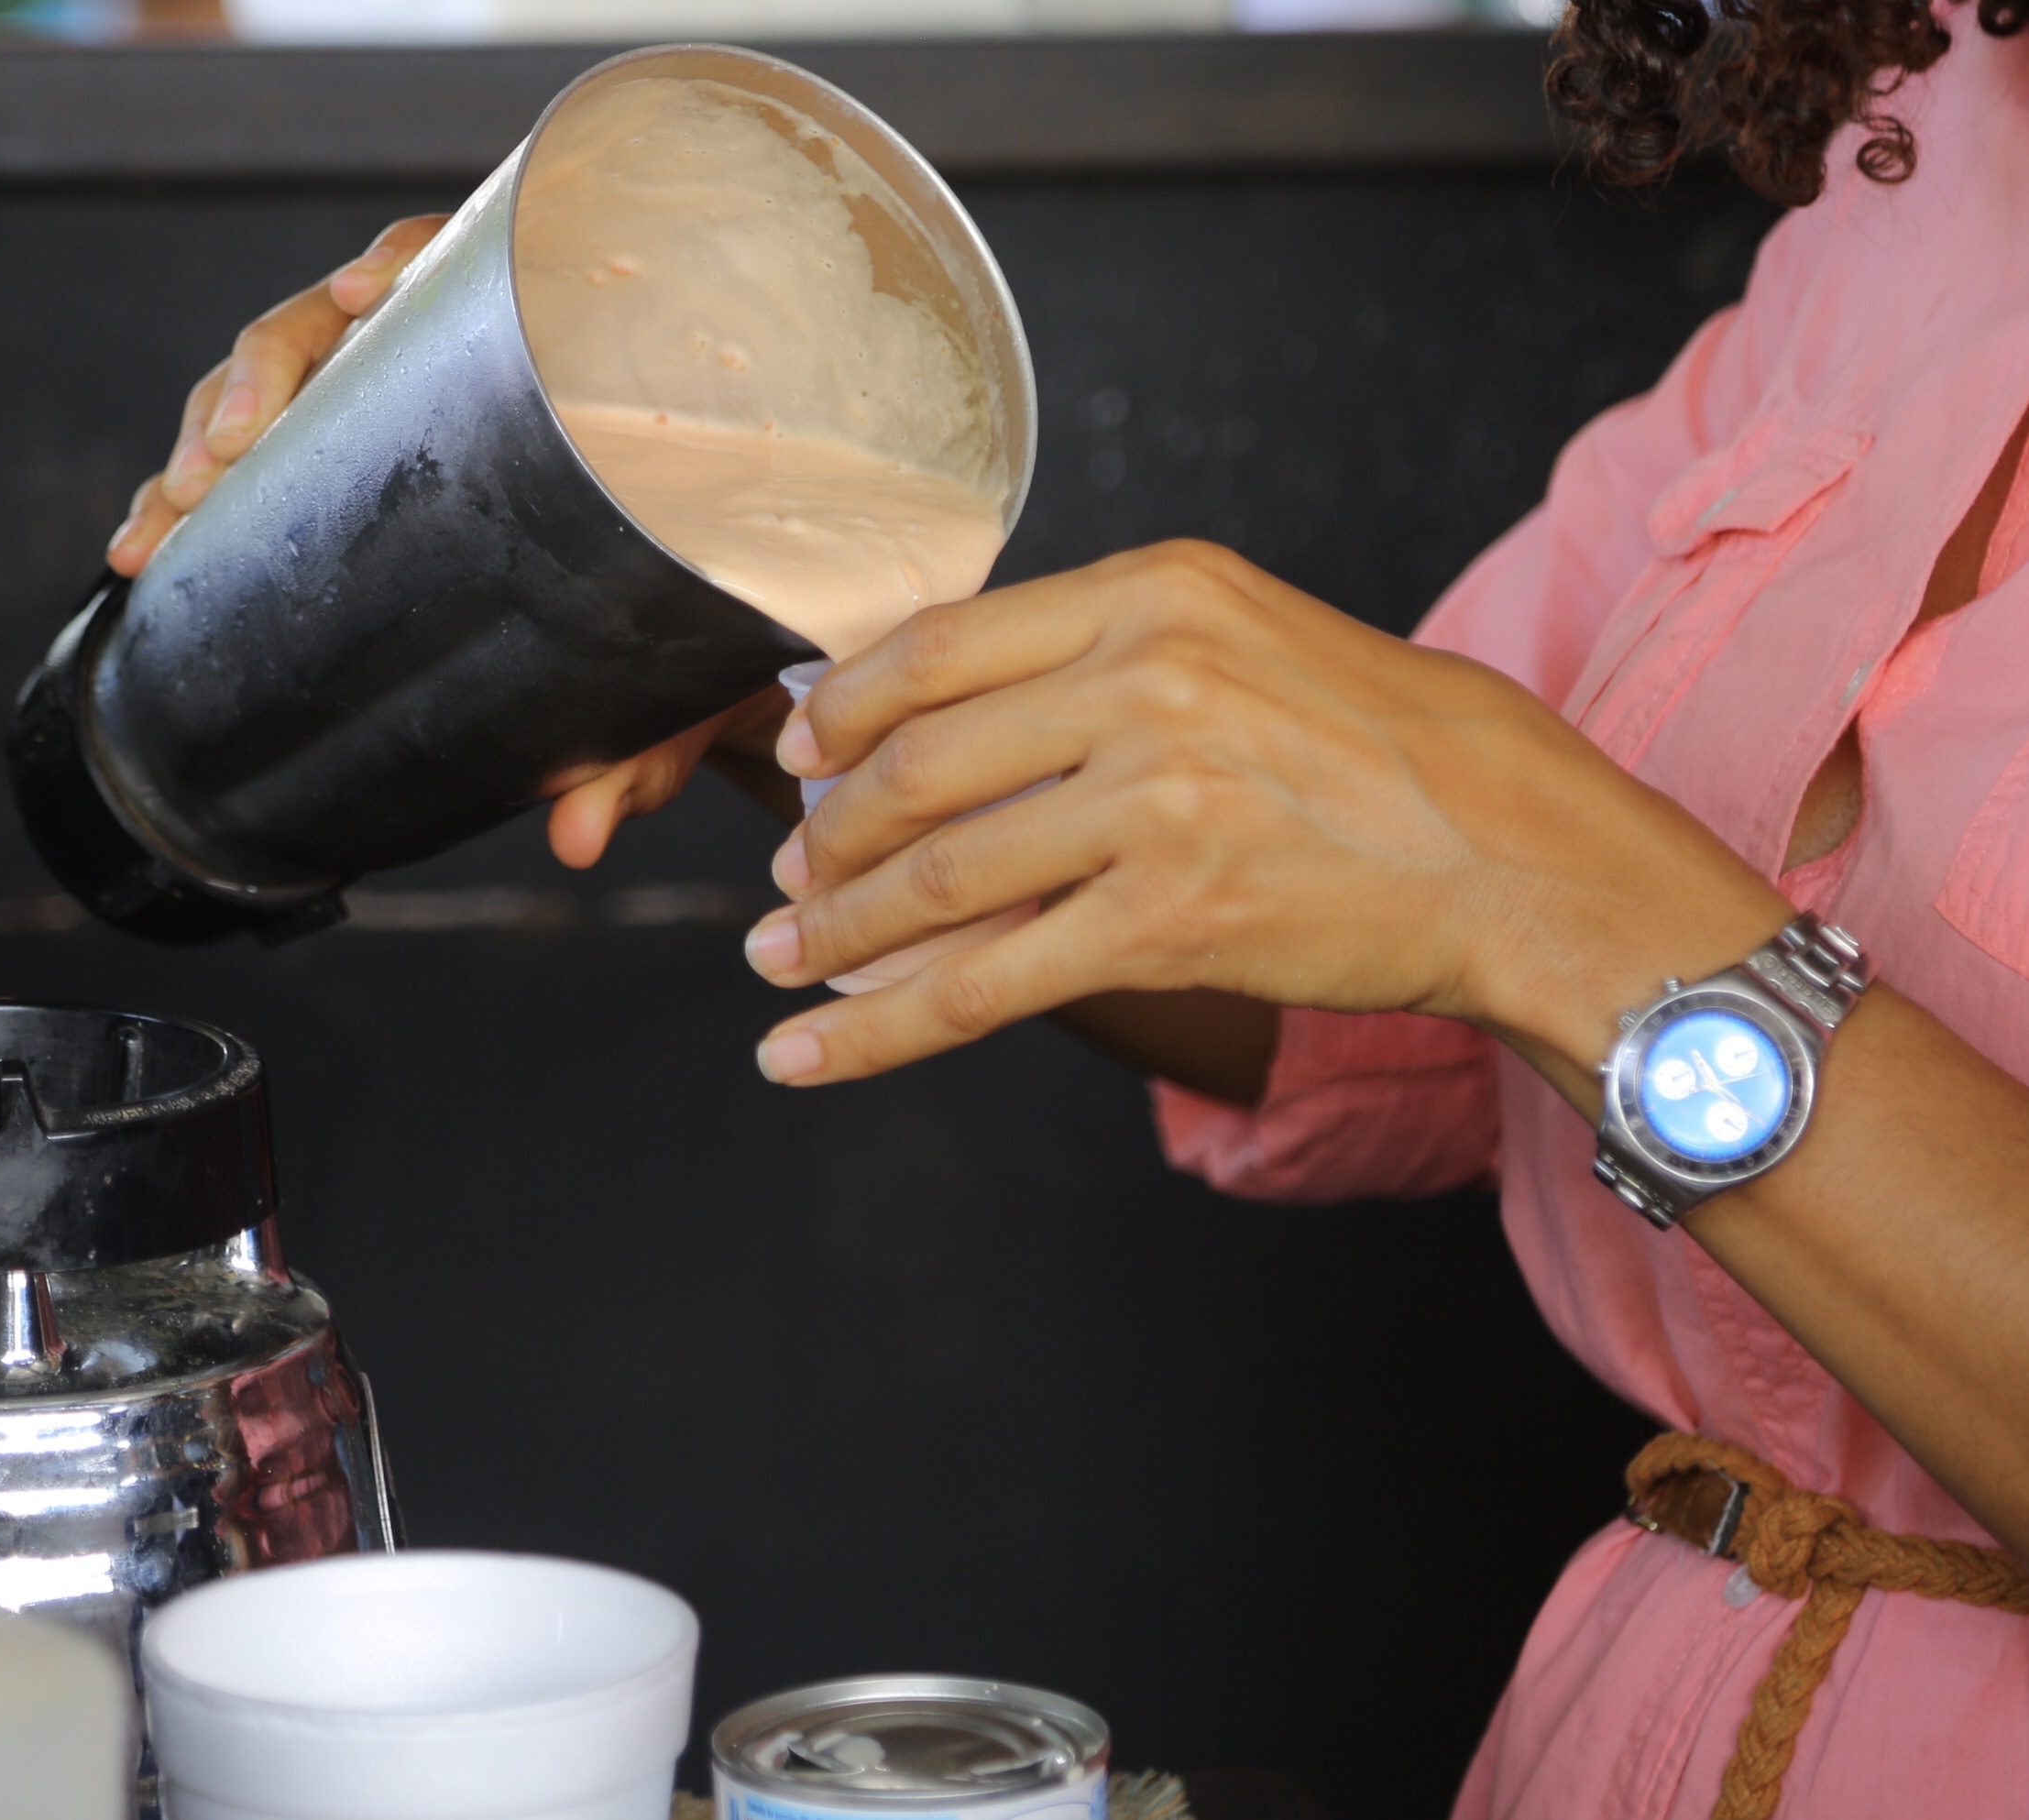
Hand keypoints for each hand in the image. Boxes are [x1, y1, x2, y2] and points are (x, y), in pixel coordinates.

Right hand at [105, 212, 768, 864]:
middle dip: (257, 384)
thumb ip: (640, 745)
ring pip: (267, 384)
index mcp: (545, 356)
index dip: (399, 265)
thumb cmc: (693, 609)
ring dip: (202, 445)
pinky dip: (191, 498)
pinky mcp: (340, 455)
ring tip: (161, 523)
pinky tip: (148, 550)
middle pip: (326, 321)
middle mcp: (450, 358)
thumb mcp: (675, 674)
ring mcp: (384, 400)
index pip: (456, 263)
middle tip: (221, 459)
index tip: (360, 297)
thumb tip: (579, 836)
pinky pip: (251, 456)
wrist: (695, 606)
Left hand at [740, 540, 1793, 1087]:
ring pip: (936, 878)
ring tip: (779, 960)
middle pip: (917, 764)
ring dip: (833, 931)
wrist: (1519, 850)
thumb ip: (1106, 658)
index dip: (840, 709)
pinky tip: (811, 1055)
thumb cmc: (1386, 748)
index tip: (798, 749)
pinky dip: (878, 1029)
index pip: (938, 645)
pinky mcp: (1171, 917)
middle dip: (826, 833)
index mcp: (1155, 594)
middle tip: (785, 872)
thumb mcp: (1245, 640)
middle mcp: (1148, 681)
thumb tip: (949, 715)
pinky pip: (986, 983)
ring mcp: (1157, 800)